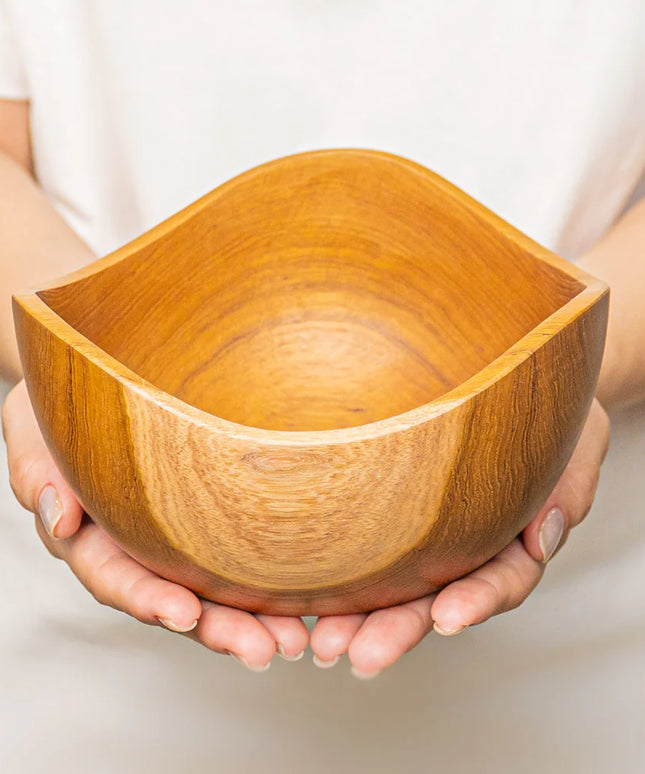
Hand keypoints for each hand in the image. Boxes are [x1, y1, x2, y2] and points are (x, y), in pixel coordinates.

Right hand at [2, 380, 308, 669]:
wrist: (101, 380)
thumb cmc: (63, 405)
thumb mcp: (35, 429)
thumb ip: (38, 471)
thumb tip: (59, 517)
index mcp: (90, 535)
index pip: (115, 576)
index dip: (147, 598)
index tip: (184, 613)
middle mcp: (135, 547)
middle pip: (174, 598)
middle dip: (218, 629)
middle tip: (263, 650)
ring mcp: (173, 538)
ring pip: (212, 588)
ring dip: (250, 619)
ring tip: (294, 638)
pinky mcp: (207, 520)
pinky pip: (234, 555)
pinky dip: (265, 582)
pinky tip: (302, 597)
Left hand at [310, 399, 609, 677]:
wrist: (510, 380)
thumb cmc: (550, 415)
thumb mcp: (577, 440)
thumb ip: (568, 488)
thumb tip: (543, 538)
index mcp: (517, 537)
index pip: (504, 578)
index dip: (479, 600)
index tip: (450, 619)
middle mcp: (469, 545)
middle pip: (438, 596)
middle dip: (401, 628)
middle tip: (363, 655)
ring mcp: (430, 535)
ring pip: (396, 583)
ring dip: (361, 617)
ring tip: (324, 641)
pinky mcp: (395, 516)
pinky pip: (368, 548)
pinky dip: (342, 576)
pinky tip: (309, 597)